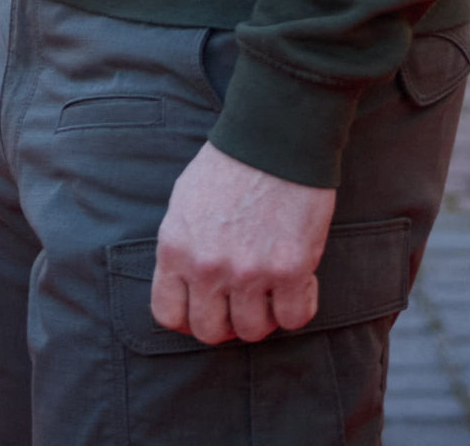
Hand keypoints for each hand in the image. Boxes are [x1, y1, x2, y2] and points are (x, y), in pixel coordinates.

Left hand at [150, 142, 336, 344]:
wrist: (272, 139)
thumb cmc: (228, 166)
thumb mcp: (184, 204)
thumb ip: (182, 248)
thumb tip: (188, 285)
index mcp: (174, 247)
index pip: (168, 314)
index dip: (189, 319)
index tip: (208, 310)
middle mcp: (206, 266)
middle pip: (210, 331)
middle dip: (227, 324)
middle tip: (244, 305)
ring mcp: (248, 271)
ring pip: (253, 331)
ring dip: (264, 316)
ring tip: (272, 290)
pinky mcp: (290, 270)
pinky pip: (294, 318)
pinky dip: (299, 306)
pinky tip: (301, 282)